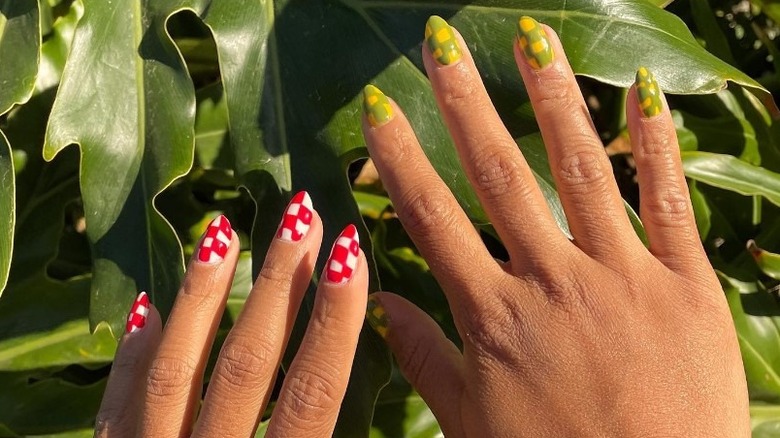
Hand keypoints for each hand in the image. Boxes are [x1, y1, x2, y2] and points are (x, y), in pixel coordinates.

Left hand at [94, 192, 367, 436]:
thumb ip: (320, 428)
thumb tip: (362, 380)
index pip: (314, 390)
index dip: (336, 319)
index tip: (350, 250)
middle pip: (248, 363)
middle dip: (279, 283)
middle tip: (302, 213)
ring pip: (175, 371)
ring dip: (202, 295)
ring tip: (221, 229)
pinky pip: (119, 405)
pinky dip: (135, 354)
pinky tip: (149, 305)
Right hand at [362, 16, 749, 436]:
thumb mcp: (471, 423)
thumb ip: (423, 357)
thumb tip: (375, 299)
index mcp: (495, 316)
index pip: (434, 219)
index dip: (401, 160)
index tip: (380, 109)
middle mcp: (552, 282)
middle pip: (500, 177)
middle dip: (465, 105)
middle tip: (441, 43)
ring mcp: (623, 276)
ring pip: (581, 170)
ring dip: (552, 99)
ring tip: (530, 38)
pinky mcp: (686, 285)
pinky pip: (670, 202)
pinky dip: (658, 144)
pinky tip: (641, 91)